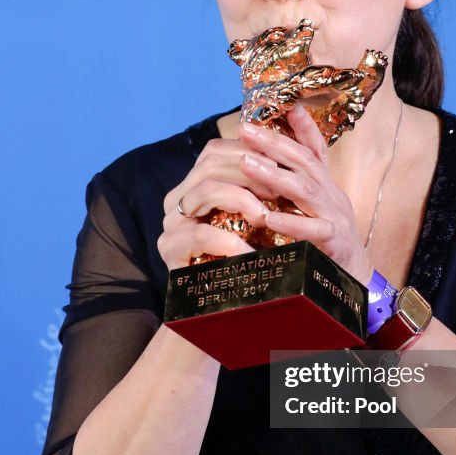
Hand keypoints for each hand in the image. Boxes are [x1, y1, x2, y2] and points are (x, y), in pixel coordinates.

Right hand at [158, 134, 276, 269]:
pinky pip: (200, 235)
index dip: (248, 152)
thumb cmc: (247, 255)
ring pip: (206, 190)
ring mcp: (171, 223)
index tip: (280, 166)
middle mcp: (179, 199)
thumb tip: (285, 158)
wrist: (224, 303)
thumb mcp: (255, 217)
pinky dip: (229, 242)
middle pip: (210, 164)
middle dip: (250, 173)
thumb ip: (260, 189)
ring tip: (265, 218)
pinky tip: (250, 253)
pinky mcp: (170, 249)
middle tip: (279, 190)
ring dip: (242, 199)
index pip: (215, 150)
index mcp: (195, 184)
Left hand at [238, 104, 373, 285]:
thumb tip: (271, 168)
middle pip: (306, 162)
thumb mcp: (316, 211)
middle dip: (275, 144)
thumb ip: (299, 189)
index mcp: (327, 188)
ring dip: (275, 175)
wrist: (358, 282)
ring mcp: (336, 218)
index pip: (315, 151)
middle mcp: (334, 197)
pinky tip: (268, 217)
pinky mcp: (335, 244)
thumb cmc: (330, 247)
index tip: (286, 105)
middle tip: (245, 130)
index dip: (303, 127)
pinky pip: (313, 231)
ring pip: (307, 190)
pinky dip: (291, 223)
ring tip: (247, 163)